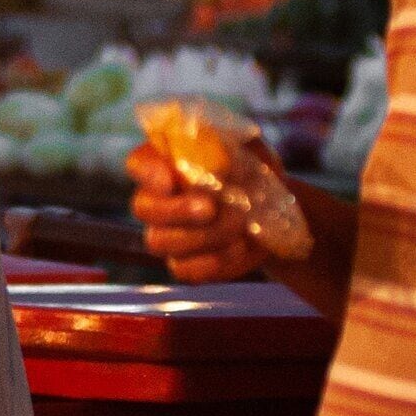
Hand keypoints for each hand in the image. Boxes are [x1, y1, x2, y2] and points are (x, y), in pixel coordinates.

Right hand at [127, 141, 265, 282]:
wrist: (277, 212)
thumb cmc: (256, 172)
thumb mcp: (251, 148)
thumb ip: (233, 144)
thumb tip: (219, 158)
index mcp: (167, 161)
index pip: (138, 163)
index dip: (148, 173)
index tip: (170, 180)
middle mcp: (157, 199)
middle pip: (142, 207)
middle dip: (176, 210)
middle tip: (210, 209)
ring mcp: (166, 235)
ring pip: (161, 242)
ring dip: (203, 236)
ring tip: (240, 225)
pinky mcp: (184, 264)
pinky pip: (184, 270)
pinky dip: (214, 261)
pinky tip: (240, 247)